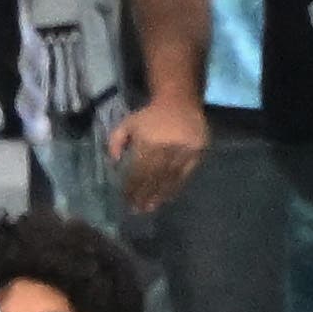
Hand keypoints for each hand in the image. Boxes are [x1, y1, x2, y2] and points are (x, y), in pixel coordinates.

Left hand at [109, 96, 206, 214]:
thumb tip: (114, 163)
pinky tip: (168, 196)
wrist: (180, 102)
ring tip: (150, 207)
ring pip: (170, 178)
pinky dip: (176, 186)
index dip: (132, 186)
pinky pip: (186, 174)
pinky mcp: (197, 153)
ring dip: (159, 195)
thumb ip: (115, 141)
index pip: (138, 170)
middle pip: (153, 177)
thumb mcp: (127, 123)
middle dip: (144, 194)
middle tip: (137, 209)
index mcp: (147, 142)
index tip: (126, 199)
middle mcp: (166, 149)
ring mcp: (184, 152)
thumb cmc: (150, 115)